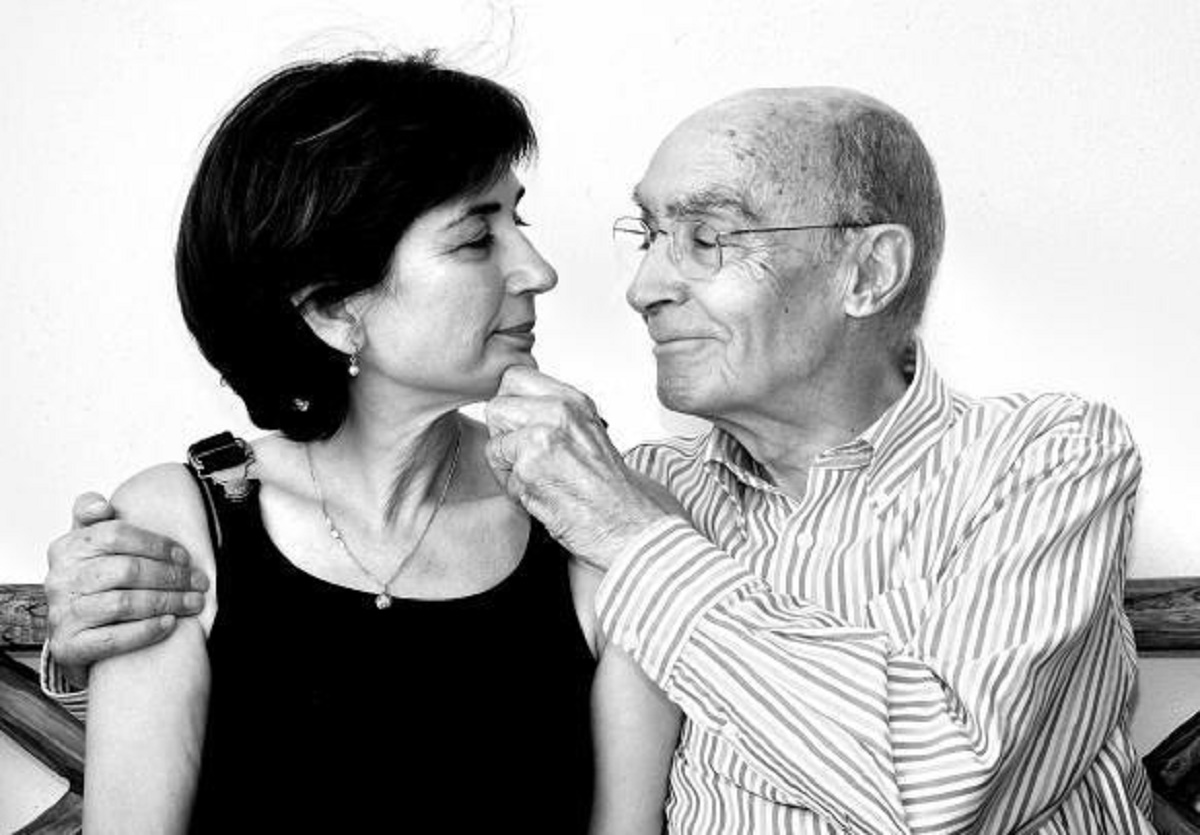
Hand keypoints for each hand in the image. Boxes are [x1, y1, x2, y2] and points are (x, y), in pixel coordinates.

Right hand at [44, 492, 208, 679]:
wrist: (73, 635)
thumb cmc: (91, 584)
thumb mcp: (88, 544)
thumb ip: (92, 516)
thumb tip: (102, 505)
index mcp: (67, 548)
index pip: (116, 535)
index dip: (157, 544)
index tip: (184, 556)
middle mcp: (61, 580)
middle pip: (127, 570)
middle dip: (171, 576)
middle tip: (198, 582)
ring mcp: (62, 614)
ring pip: (124, 604)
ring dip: (167, 602)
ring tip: (193, 602)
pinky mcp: (69, 646)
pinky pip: (113, 639)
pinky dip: (146, 630)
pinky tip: (169, 623)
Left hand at [484, 367, 684, 570]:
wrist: (628, 522)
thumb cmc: (609, 488)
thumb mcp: (586, 431)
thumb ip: (551, 413)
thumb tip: (512, 406)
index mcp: (573, 400)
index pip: (514, 377)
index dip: (510, 404)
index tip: (520, 426)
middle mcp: (559, 412)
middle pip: (497, 407)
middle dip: (503, 436)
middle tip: (528, 458)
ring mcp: (543, 438)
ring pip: (494, 444)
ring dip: (507, 467)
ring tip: (538, 480)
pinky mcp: (529, 468)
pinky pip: (501, 476)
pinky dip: (516, 491)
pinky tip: (543, 495)